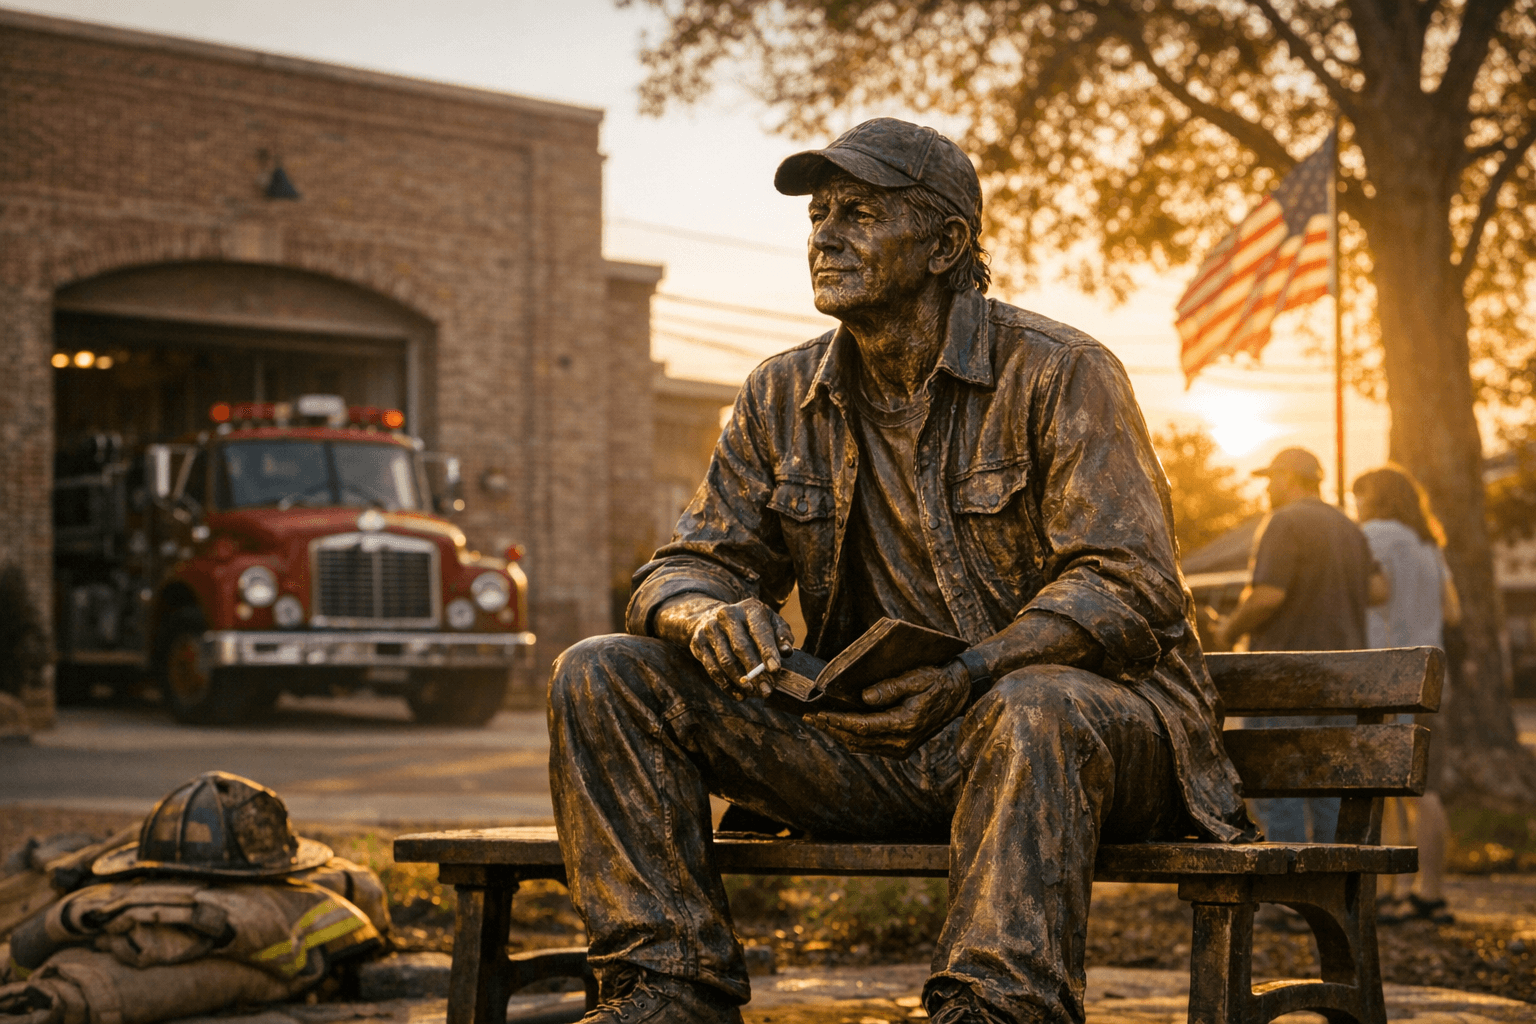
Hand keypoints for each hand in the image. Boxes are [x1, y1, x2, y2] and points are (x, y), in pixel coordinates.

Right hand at [663, 596, 795, 699]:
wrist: (711, 615)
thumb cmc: (750, 623)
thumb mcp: (769, 621)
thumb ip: (782, 635)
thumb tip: (787, 652)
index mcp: (749, 608)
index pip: (759, 631)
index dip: (767, 651)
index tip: (776, 669)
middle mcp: (727, 615)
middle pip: (741, 647)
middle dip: (755, 671)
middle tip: (767, 690)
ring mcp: (710, 629)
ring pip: (725, 660)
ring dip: (740, 680)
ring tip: (754, 692)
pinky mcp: (698, 643)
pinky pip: (712, 669)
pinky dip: (727, 685)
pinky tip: (739, 695)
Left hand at [807, 661, 970, 757]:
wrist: (958, 694)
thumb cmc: (937, 680)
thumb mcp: (916, 678)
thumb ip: (891, 688)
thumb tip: (864, 697)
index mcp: (905, 724)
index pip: (863, 727)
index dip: (838, 722)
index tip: (819, 713)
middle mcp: (902, 742)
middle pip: (858, 740)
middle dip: (832, 729)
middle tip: (810, 718)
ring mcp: (901, 748)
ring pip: (862, 746)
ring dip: (839, 735)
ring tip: (819, 722)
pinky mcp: (901, 748)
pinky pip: (870, 747)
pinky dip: (852, 738)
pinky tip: (840, 727)